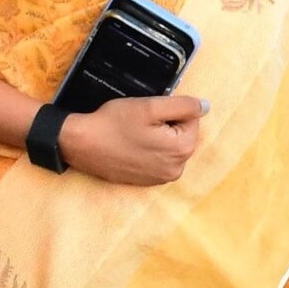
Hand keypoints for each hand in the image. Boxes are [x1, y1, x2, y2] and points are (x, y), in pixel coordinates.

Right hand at [60, 96, 206, 185]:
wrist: (82, 145)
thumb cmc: (114, 123)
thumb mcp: (150, 106)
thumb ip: (183, 105)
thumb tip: (206, 106)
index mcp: (182, 149)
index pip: (192, 118)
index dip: (171, 110)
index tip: (150, 113)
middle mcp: (177, 169)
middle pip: (183, 134)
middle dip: (167, 124)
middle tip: (141, 122)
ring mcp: (162, 178)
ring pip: (171, 146)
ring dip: (159, 137)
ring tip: (135, 133)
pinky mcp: (148, 181)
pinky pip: (158, 159)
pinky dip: (150, 150)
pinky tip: (132, 145)